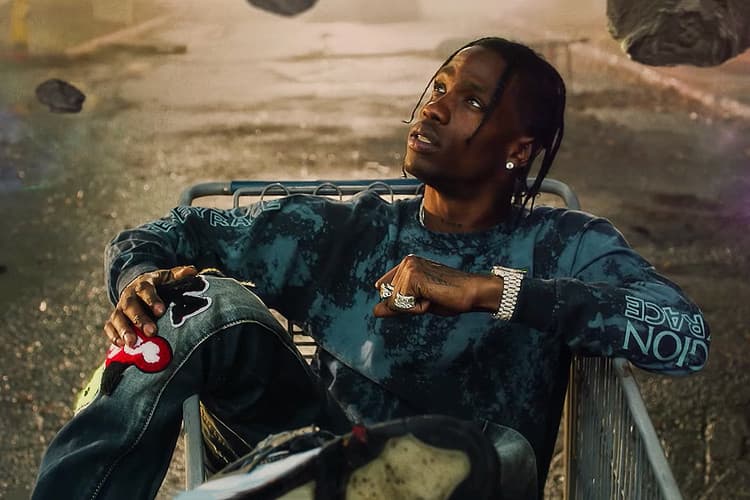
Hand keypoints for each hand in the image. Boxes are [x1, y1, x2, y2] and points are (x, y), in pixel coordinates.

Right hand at [103, 265, 197, 346]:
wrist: (139, 287)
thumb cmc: (158, 285)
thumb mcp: (168, 277)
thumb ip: (179, 274)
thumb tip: (193, 271)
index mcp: (143, 284)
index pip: (145, 290)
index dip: (152, 300)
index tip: (161, 311)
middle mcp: (129, 295)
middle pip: (130, 306)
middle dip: (140, 319)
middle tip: (151, 332)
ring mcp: (120, 307)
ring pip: (117, 317)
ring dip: (124, 330)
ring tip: (132, 342)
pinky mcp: (114, 319)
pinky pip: (109, 326)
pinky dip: (113, 335)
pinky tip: (120, 345)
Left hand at [373, 255, 501, 316]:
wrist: (473, 292)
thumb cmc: (450, 297)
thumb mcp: (418, 302)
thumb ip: (396, 305)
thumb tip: (374, 311)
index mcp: (407, 264)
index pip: (385, 290)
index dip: (403, 301)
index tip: (426, 295)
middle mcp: (406, 262)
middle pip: (388, 297)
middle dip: (408, 305)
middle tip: (432, 297)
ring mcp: (409, 268)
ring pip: (394, 302)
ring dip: (414, 307)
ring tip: (434, 297)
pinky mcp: (413, 277)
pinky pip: (402, 305)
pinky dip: (418, 309)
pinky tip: (433, 298)